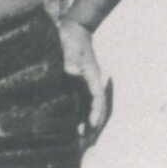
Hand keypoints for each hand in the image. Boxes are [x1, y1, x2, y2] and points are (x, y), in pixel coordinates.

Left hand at [58, 18, 113, 142]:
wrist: (73, 28)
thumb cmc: (71, 37)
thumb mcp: (69, 45)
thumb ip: (70, 58)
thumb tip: (72, 72)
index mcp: (91, 74)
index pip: (97, 97)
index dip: (95, 111)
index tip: (92, 124)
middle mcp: (90, 81)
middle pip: (95, 105)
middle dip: (93, 121)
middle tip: (87, 139)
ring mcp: (84, 82)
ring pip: (88, 105)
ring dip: (85, 119)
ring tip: (79, 136)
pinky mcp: (77, 82)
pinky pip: (80, 100)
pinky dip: (78, 112)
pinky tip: (71, 122)